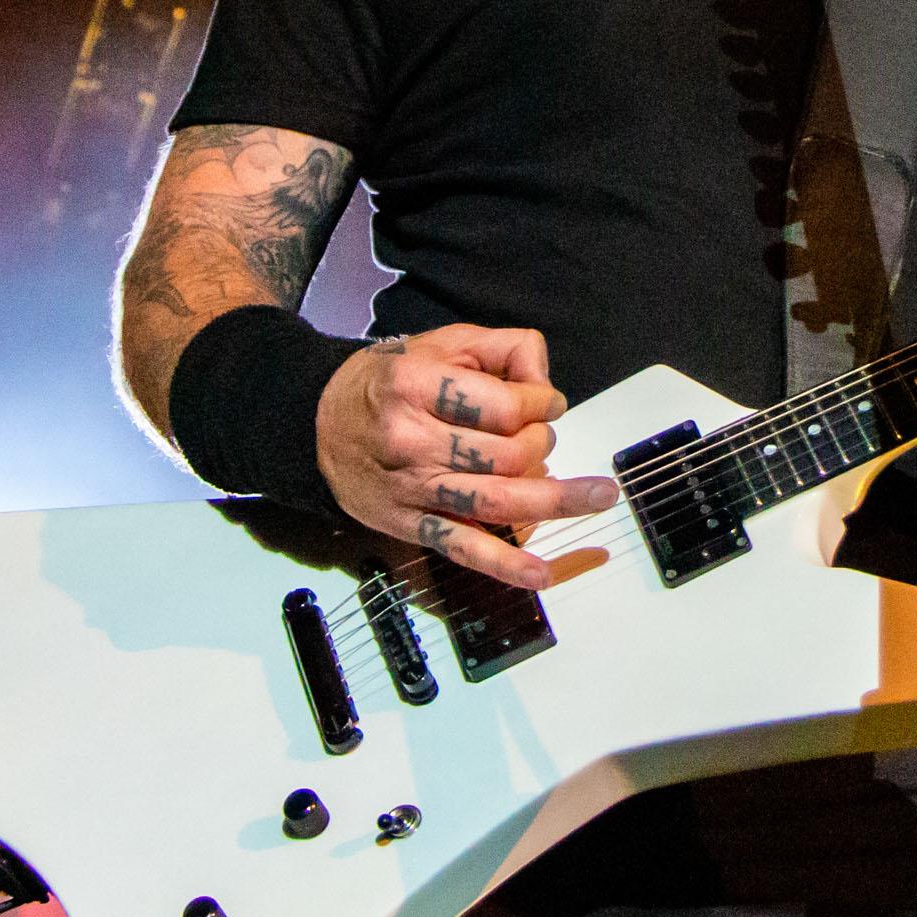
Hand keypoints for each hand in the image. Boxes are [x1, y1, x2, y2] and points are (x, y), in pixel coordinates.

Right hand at [314, 322, 616, 589]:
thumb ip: (502, 350)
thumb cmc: (388, 382)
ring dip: (554, 502)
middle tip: (540, 438)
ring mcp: (411, 487)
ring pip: (495, 500)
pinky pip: (463, 549)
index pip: (503, 406)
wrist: (318, 424)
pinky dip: (505, 566)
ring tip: (598, 497)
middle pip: (505, 454)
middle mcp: (412, 439)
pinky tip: (540, 573)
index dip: (540, 404)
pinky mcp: (409, 524)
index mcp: (418, 386)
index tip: (547, 402)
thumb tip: (545, 382)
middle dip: (540, 446)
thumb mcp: (441, 343)